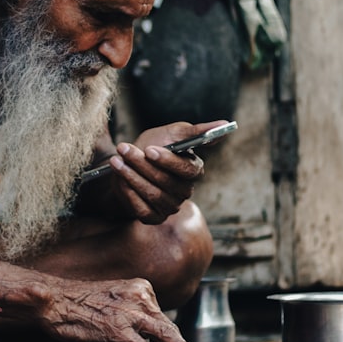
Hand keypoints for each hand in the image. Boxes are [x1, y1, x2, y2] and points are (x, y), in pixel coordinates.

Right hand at [37, 276, 207, 341]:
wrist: (54, 299)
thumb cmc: (78, 305)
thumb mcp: (112, 304)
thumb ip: (132, 321)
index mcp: (140, 287)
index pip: (162, 317)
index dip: (171, 340)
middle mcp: (139, 297)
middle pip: (169, 326)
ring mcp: (130, 313)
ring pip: (166, 336)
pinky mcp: (118, 330)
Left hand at [106, 121, 226, 223]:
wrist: (127, 165)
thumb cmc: (152, 146)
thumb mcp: (172, 133)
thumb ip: (197, 131)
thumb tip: (224, 124)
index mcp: (193, 170)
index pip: (187, 170)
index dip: (168, 161)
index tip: (149, 150)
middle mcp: (185, 191)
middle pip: (166, 182)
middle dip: (142, 164)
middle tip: (123, 149)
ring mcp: (171, 206)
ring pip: (153, 195)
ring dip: (132, 176)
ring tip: (117, 161)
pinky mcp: (155, 217)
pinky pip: (143, 210)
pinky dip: (129, 194)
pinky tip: (120, 181)